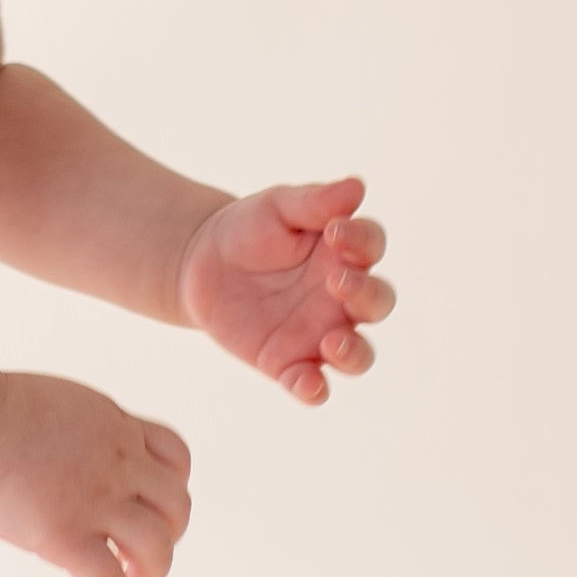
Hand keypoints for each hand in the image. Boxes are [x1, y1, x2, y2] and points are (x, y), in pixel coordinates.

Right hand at [0, 371, 193, 576]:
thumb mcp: (49, 407)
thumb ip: (69, 433)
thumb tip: (53, 457)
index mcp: (113, 426)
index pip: (174, 456)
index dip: (172, 487)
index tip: (151, 506)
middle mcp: (117, 462)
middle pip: (177, 505)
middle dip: (169, 535)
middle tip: (141, 556)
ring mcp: (95, 499)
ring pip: (157, 547)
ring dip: (152, 574)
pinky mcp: (65, 534)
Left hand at [176, 177, 393, 405]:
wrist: (198, 263)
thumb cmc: (249, 229)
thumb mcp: (277, 208)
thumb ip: (315, 202)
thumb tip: (357, 188)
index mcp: (345, 253)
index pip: (372, 247)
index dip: (362, 241)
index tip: (334, 232)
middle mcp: (341, 297)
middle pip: (378, 303)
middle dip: (366, 295)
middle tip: (336, 282)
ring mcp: (319, 333)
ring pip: (359, 354)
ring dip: (354, 353)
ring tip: (332, 342)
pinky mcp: (288, 363)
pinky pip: (312, 384)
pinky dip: (314, 389)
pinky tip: (306, 383)